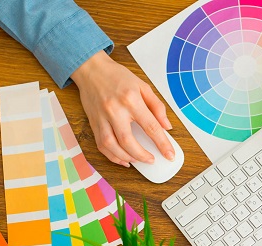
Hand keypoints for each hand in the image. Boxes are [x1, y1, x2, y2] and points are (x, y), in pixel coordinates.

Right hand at [71, 51, 174, 166]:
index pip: (151, 127)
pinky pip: (101, 144)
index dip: (162, 144)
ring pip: (112, 146)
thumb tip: (166, 126)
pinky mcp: (93, 122)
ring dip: (126, 157)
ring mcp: (102, 117)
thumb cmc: (117, 77)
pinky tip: (122, 158)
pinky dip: (112, 155)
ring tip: (138, 160)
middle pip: (128, 141)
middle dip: (142, 155)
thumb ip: (157, 106)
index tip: (169, 155)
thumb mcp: (143, 86)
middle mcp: (115, 110)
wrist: (91, 69)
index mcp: (131, 100)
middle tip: (151, 160)